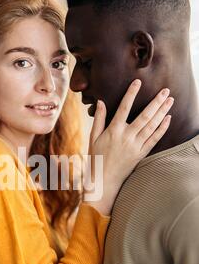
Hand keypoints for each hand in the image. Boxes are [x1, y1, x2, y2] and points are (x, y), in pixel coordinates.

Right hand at [84, 79, 172, 214]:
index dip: (131, 94)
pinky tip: (168, 119)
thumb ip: (98, 119)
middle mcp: (126, 137)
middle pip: (144, 116)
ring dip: (162, 112)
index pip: (124, 108)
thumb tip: (101, 102)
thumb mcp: (93, 138)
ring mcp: (135, 146)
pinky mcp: (141, 154)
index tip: (137, 82)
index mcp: (113, 131)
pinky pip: (154, 139)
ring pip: (152, 126)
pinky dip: (162, 129)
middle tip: (166, 90)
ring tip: (170, 100)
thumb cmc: (96, 158)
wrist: (104, 181)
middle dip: (156, 102)